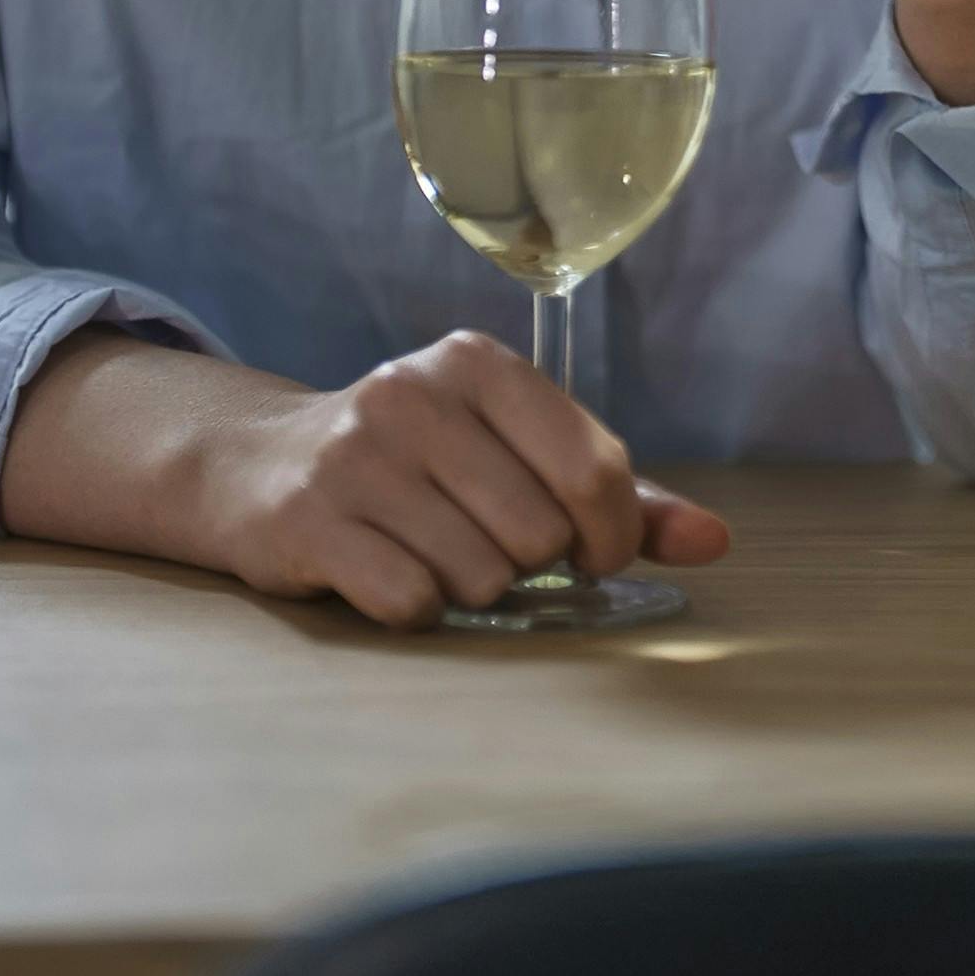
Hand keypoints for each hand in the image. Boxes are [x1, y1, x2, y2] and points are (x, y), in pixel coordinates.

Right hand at [191, 331, 731, 629]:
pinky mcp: (308, 520)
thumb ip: (616, 497)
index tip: (592, 556)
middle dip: (528, 564)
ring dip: (469, 589)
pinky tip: (390, 575)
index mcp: (479, 365)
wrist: (258, 467)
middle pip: (538, 533)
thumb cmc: (417, 465)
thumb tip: (716, 542)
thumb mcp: (513, 454)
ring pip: (479, 575)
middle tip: (488, 547)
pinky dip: (415, 609)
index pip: (593, 468)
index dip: (610, 535)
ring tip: (434, 555)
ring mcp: (355, 457)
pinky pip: (410, 601)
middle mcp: (414, 396)